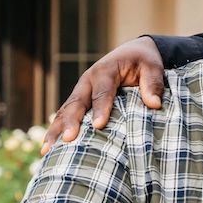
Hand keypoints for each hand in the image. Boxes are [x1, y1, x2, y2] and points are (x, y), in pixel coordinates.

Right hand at [42, 36, 165, 153]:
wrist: (131, 53)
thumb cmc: (142, 61)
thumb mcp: (152, 66)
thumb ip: (152, 83)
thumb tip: (154, 104)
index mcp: (106, 71)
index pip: (103, 91)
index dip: (100, 108)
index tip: (98, 126)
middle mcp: (88, 81)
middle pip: (77, 102)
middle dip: (71, 121)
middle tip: (68, 139)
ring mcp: (81, 91)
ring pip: (65, 110)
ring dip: (56, 129)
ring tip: (47, 149)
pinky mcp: (79, 101)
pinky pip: (65, 115)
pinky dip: (56, 130)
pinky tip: (48, 149)